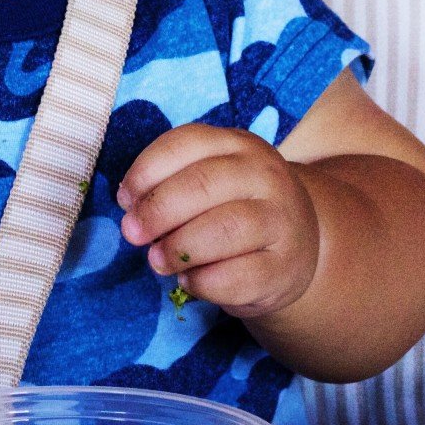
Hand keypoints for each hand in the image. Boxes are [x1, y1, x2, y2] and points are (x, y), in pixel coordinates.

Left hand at [116, 125, 319, 320]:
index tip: (125, 200)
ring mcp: (281, 221)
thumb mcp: (212, 180)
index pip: (187, 143)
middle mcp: (266, 176)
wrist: (300, 245)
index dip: (146, 172)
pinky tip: (189, 281)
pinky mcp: (284, 267)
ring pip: (223, 229)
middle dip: (157, 211)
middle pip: (202, 184)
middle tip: (133, 233)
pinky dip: (202, 281)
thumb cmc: (237, 208)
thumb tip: (132, 208)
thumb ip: (173, 183)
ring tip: (157, 260)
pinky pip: (237, 276)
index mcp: (239, 146)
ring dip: (178, 248)